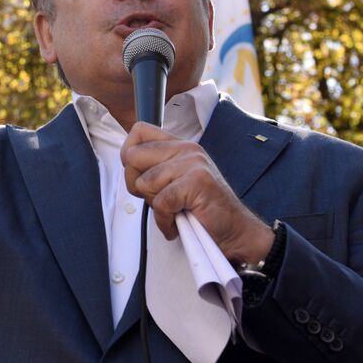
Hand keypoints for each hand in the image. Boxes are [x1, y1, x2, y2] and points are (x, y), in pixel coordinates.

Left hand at [121, 122, 273, 264]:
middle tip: (158, 199)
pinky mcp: (196, 183)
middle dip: (137, 184)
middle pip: (133, 157)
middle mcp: (187, 149)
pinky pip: (161, 203)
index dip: (129, 154)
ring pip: (145, 183)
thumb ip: (154, 168)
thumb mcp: (175, 181)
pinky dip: (165, 221)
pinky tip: (178, 222)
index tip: (139, 175)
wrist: (236, 230)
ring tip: (175, 210)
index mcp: (180, 145)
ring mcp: (193, 164)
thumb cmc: (202, 210)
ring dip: (155, 206)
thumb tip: (127, 163)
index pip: (139, 131)